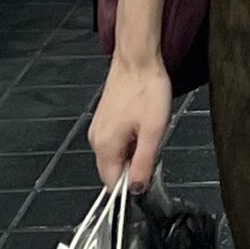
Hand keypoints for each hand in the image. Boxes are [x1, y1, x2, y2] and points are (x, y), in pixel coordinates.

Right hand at [89, 55, 172, 193]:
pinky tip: (142, 123)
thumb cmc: (147, 90)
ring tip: (149, 130)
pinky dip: (130, 139)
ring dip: (134, 151)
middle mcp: (96, 139)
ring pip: (116, 155)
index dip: (132, 184)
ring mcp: (98, 128)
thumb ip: (144, 163)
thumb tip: (136, 189)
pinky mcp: (104, 118)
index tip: (149, 171)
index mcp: (105, 146)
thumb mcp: (153, 131)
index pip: (112, 184)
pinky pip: (116, 141)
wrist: (138, 59)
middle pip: (113, 170)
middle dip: (134, 166)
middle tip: (152, 144)